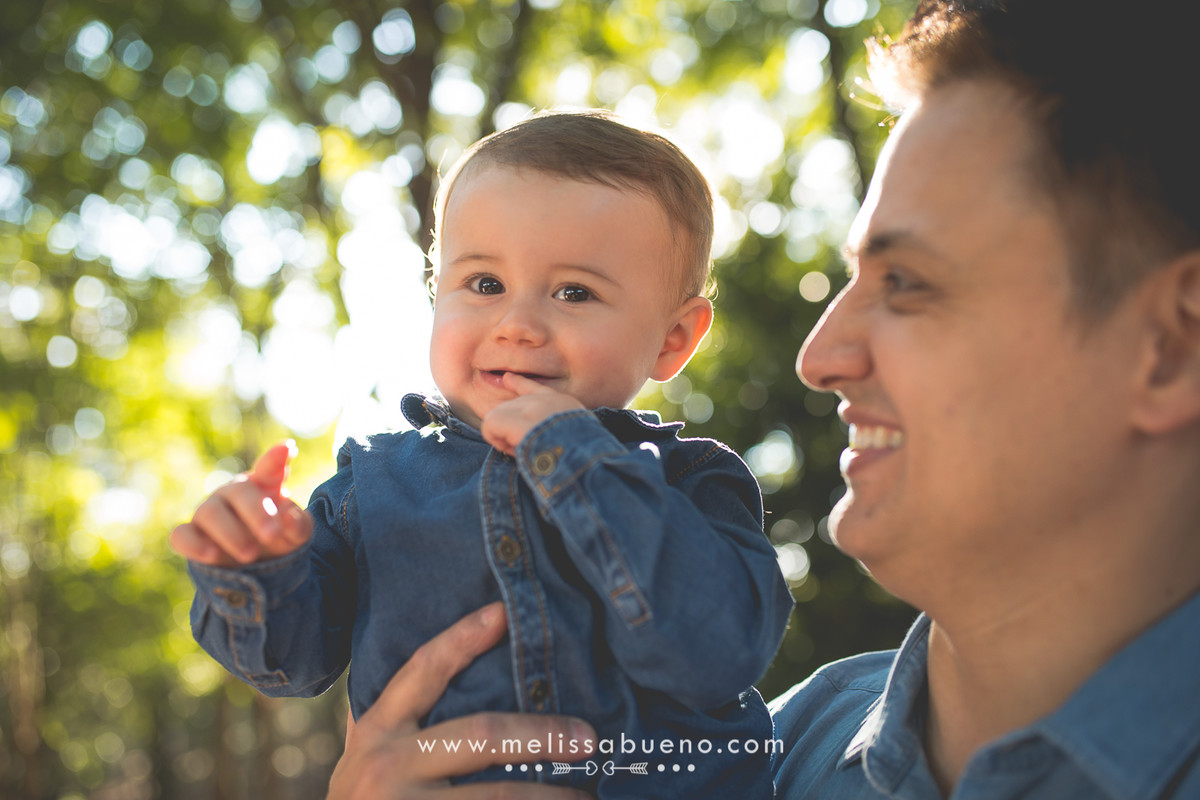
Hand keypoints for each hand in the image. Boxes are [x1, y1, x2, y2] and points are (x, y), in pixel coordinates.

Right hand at [170, 441, 312, 565]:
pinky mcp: (190, 536)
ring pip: (210, 513)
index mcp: (264, 485)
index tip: (287, 448)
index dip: (275, 459)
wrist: (254, 564)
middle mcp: (233, 493)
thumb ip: (298, 524)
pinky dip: (195, 544)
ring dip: (231, 534)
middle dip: (256, 513)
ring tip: (250, 554)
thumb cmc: (278, 538)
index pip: (269, 467)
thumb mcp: (297, 534)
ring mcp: (209, 512)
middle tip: (272, 534)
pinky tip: (212, 555)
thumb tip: (289, 515)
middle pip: (239, 492)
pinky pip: (182, 535)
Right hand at [328, 602, 594, 798]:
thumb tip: (449, 663)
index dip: (463, 638)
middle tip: (588, 738)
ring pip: (498, 796)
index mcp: (377, 732)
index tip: (505, 612)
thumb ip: (396, 722)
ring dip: (549, 796)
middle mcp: (387, 766)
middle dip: (542, 734)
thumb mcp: (364, 760)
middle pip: (481, 735)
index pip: (423, 671)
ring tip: (586, 796)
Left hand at [481, 373, 585, 455]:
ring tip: (524, 452)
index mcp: (563, 405)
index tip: (508, 378)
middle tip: (529, 450)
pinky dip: (497, 441)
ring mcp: (528, 406)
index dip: (520, 384)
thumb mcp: (577, 437)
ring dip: (505, 438)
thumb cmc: (581, 456)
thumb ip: (556, 430)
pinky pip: (489, 426)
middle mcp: (544, 400)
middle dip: (512, 430)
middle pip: (510, 408)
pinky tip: (513, 450)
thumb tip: (526, 438)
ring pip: (498, 417)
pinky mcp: (512, 417)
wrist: (580, 457)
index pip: (536, 390)